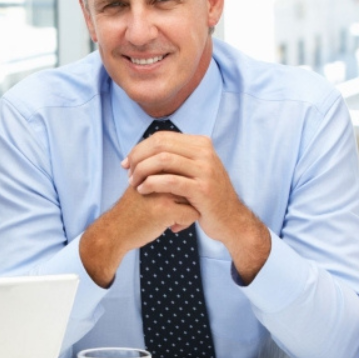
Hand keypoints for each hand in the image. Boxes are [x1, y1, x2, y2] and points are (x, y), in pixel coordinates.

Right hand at [79, 180, 200, 287]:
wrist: (114, 231)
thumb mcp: (145, 184)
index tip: (175, 198)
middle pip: (193, 183)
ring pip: (196, 197)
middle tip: (178, 210)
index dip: (185, 185)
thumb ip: (163, 175)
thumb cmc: (133, 210)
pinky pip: (193, 214)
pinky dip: (186, 223)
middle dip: (190, 197)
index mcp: (155, 166)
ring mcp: (163, 192)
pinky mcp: (165, 209)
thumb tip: (189, 170)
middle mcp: (159, 175)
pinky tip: (172, 228)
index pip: (186, 171)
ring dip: (189, 210)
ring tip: (175, 220)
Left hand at [123, 131, 270, 280]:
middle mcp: (205, 152)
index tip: (127, 163)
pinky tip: (143, 190)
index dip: (140, 148)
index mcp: (201, 144)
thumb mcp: (194, 171)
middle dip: (138, 157)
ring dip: (142, 170)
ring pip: (163, 159)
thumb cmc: (205, 197)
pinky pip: (170, 181)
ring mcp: (205, 170)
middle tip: (128, 173)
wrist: (230, 220)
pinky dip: (152, 183)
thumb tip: (146, 148)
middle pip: (160, 145)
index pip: (162, 137)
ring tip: (133, 183)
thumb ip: (176, 158)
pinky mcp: (203, 189)